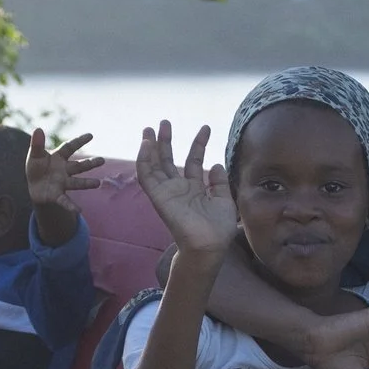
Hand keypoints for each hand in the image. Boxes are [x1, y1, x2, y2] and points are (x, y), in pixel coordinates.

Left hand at [27, 128, 103, 208]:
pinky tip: (79, 210)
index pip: (69, 147)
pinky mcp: (57, 195)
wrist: (35, 186)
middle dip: (90, 164)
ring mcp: (62, 183)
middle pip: (79, 166)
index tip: (90, 135)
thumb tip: (38, 129)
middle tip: (102, 160)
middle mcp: (64, 170)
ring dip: (87, 183)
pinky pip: (65, 201)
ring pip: (77, 183)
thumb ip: (37, 144)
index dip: (79, 141)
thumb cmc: (36, 168)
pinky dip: (71, 206)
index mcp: (58, 157)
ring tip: (98, 183)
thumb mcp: (34, 155)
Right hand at [135, 121, 235, 257]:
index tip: (206, 127)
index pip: (193, 160)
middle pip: (168, 160)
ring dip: (151, 147)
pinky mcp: (158, 197)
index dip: (199, 144)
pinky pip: (147, 177)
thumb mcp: (225, 201)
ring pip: (154, 165)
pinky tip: (145, 145)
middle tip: (164, 122)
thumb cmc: (218, 229)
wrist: (209, 245)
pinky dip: (144, 160)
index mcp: (194, 189)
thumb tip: (215, 164)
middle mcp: (178, 188)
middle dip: (166, 141)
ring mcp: (167, 192)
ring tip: (150, 129)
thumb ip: (219, 182)